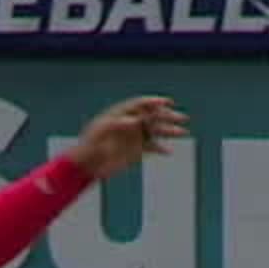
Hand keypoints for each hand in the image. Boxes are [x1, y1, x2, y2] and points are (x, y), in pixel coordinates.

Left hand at [66, 95, 189, 180]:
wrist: (86, 165)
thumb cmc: (88, 147)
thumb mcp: (100, 132)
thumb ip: (117, 124)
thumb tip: (135, 120)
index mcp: (120, 114)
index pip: (140, 104)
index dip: (153, 102)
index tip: (166, 102)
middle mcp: (131, 123)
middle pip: (152, 116)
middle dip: (167, 116)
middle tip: (181, 117)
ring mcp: (135, 137)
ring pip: (156, 131)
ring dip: (170, 131)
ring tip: (183, 132)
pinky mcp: (137, 150)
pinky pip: (153, 147)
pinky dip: (161, 149)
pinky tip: (169, 151)